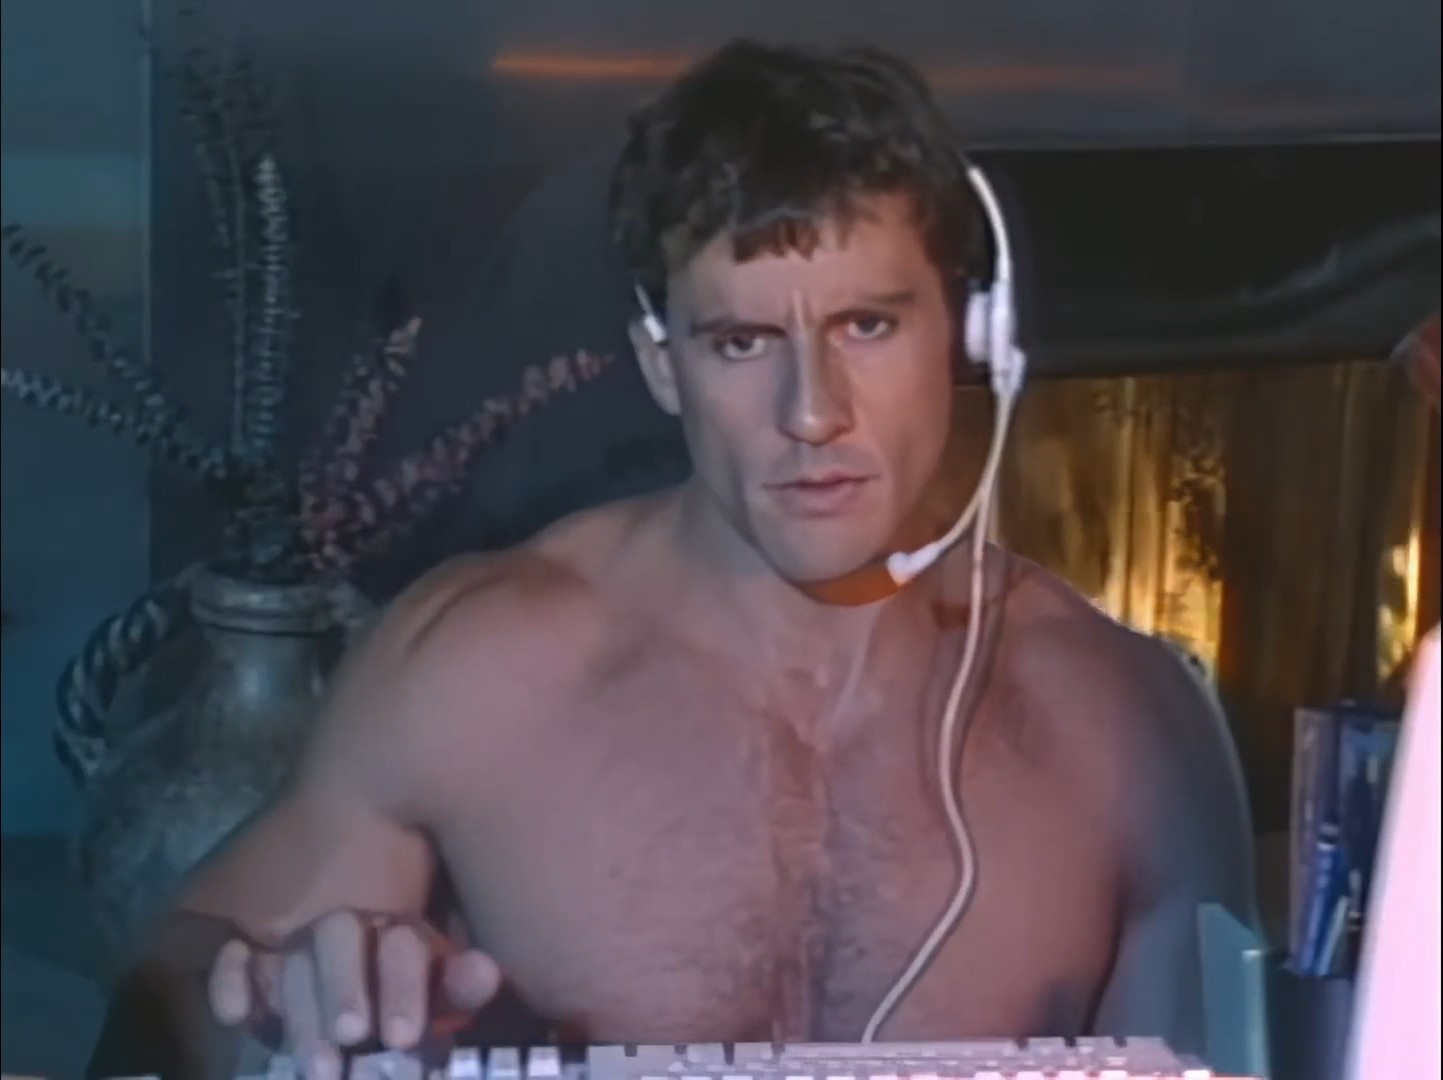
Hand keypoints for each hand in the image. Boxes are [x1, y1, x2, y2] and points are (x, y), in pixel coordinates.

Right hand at [207, 909, 501, 1077]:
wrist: (370, 1005)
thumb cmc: (416, 1002)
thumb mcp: (445, 996)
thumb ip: (462, 986)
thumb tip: (485, 972)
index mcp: (398, 933)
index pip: (400, 944)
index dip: (401, 987)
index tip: (402, 1037)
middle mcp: (346, 930)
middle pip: (338, 937)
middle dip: (343, 988)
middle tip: (353, 1035)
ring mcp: (296, 945)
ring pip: (290, 959)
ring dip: (299, 1009)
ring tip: (318, 1065)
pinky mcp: (253, 963)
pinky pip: (233, 959)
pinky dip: (230, 980)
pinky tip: (234, 1014)